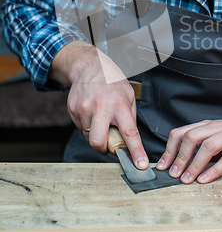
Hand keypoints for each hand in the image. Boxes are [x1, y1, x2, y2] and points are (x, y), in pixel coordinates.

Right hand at [49, 41, 148, 168]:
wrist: (88, 66)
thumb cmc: (111, 81)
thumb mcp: (128, 96)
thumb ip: (129, 118)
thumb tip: (129, 140)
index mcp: (119, 105)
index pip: (129, 133)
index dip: (135, 151)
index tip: (140, 165)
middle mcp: (101, 108)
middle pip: (97, 142)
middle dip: (102, 148)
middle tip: (108, 142)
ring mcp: (84, 109)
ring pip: (88, 136)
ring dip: (95, 132)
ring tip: (99, 115)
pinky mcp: (73, 110)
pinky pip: (80, 127)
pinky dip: (87, 124)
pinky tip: (91, 110)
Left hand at [156, 119, 221, 183]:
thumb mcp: (216, 139)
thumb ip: (200, 147)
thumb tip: (178, 164)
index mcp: (207, 125)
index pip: (181, 132)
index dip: (170, 149)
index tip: (163, 166)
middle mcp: (218, 126)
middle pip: (192, 137)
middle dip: (180, 157)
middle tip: (174, 174)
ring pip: (208, 146)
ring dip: (194, 164)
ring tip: (187, 179)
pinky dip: (214, 170)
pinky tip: (205, 179)